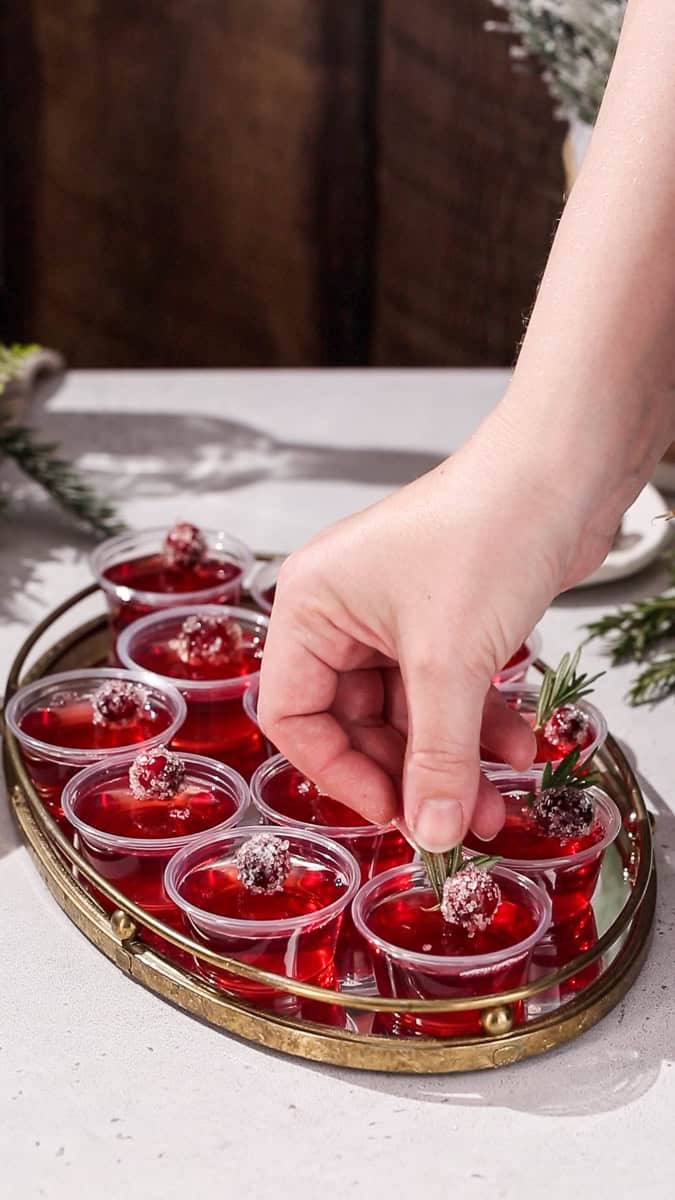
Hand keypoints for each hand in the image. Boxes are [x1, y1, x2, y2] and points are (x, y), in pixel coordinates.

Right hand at [258, 408, 614, 851]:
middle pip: (355, 722)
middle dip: (409, 775)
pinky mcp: (443, 617)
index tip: (393, 813)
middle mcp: (341, 610)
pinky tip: (518, 748)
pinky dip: (477, 724)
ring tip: (494, 803)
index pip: (294, 715)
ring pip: (409, 713)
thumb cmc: (488, 530)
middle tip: (450, 821)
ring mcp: (393, 614)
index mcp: (309, 606)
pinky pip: (446, 690)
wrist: (565, 470)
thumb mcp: (451, 661)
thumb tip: (429, 832)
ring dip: (452, 758)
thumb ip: (437, 757)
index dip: (340, 773)